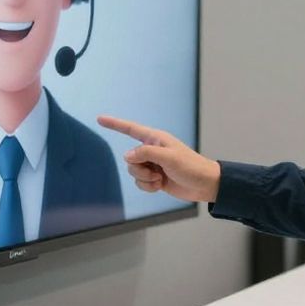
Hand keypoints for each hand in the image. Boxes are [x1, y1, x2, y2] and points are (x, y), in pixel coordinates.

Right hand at [97, 115, 219, 202]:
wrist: (204, 184)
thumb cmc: (191, 167)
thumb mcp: (168, 157)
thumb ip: (146, 153)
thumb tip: (128, 156)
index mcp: (155, 139)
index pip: (130, 129)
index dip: (114, 124)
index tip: (99, 118)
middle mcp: (152, 150)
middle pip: (130, 158)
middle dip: (138, 169)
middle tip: (156, 172)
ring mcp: (153, 165)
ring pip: (133, 172)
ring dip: (144, 179)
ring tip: (160, 179)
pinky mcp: (154, 178)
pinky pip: (140, 183)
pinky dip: (148, 187)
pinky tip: (160, 186)